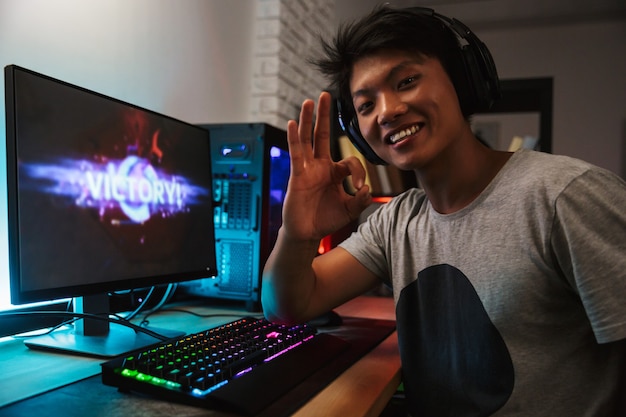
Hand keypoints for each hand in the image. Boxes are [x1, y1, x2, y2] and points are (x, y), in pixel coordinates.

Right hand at [281, 91, 371, 241]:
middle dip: (324, 115)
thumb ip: (361, 200)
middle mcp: (320, 166)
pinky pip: (296, 153)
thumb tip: (367, 189)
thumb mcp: (350, 210)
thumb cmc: (326, 220)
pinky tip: (292, 124)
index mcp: (334, 172)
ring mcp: (307, 169)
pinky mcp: (297, 175)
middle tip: (326, 94)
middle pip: (322, 135)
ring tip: (309, 101)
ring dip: (308, 120)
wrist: (307, 233)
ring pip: (308, 139)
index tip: (360, 188)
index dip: (359, 173)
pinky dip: (294, 138)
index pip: (350, 161)